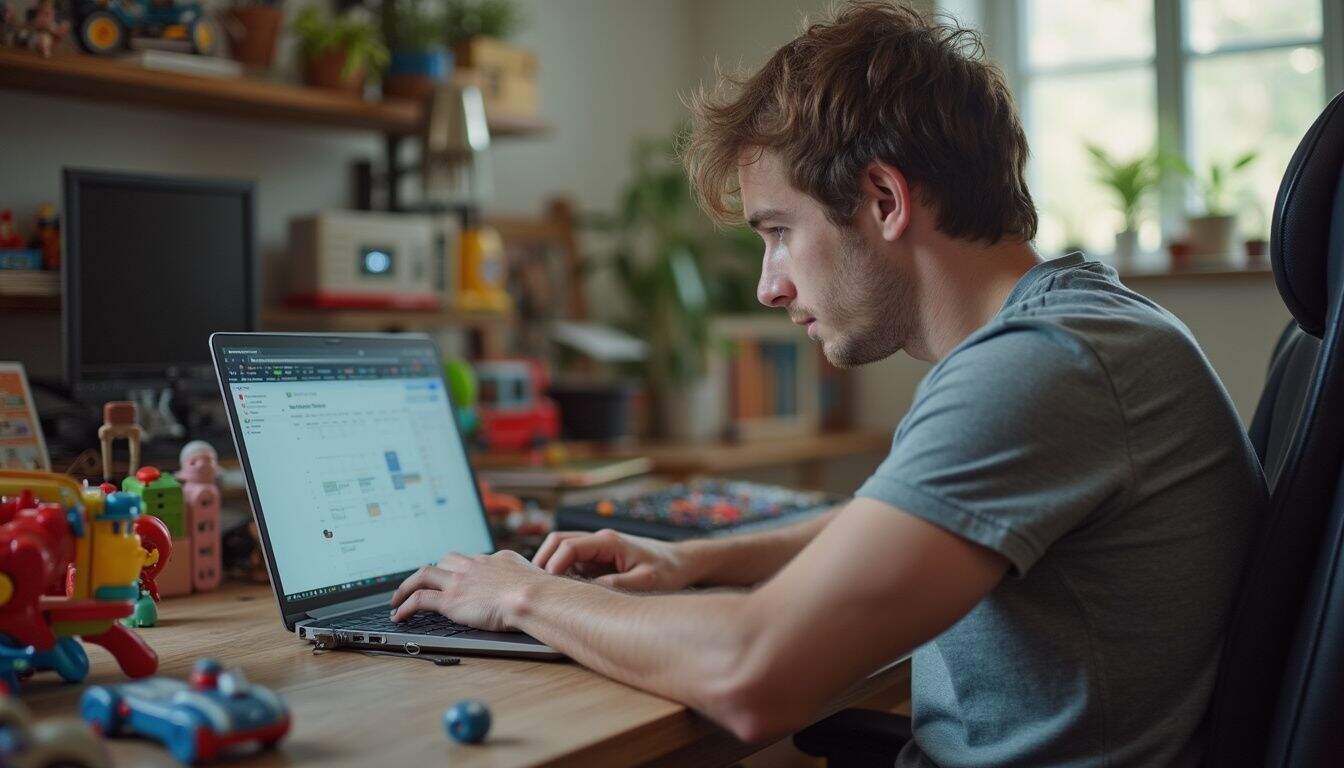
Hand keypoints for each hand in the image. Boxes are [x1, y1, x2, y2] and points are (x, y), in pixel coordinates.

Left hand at [389, 550, 541, 631]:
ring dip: (407, 586)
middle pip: (443, 561)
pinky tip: (400, 614)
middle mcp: (472, 565)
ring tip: (398, 598)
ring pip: (423, 575)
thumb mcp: (532, 574)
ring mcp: (459, 581)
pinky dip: (406, 606)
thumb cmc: (538, 590)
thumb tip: (531, 579)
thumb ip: (523, 575)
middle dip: (431, 572)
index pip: (469, 559)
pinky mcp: (450, 599)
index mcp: (493, 559)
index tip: (453, 577)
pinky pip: (419, 599)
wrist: (531, 596)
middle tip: (421, 583)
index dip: (458, 568)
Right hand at [532, 529, 700, 591]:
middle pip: (558, 541)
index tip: (546, 586)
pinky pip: (573, 561)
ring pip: (562, 549)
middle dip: (543, 561)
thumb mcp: (646, 581)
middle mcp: (600, 540)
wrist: (682, 562)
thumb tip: (590, 592)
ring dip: (551, 566)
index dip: (553, 565)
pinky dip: (562, 572)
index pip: (569, 545)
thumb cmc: (667, 570)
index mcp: (608, 542)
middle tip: (537, 587)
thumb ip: (618, 585)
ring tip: (547, 591)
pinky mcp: (599, 558)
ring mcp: (598, 548)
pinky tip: (563, 592)